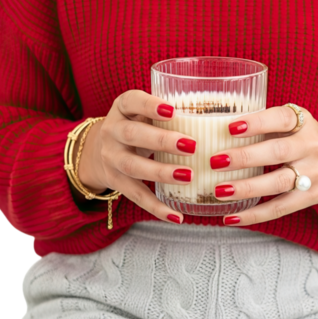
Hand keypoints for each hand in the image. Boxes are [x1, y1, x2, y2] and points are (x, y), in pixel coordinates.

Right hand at [77, 90, 195, 223]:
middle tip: (192, 146)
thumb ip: (170, 111)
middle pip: (132, 134)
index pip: (131, 101)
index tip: (172, 111)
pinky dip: (157, 207)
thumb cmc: (138, 124)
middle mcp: (111, 132)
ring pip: (133, 166)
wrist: (100, 149)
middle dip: (161, 141)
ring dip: (161, 172)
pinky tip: (177, 216)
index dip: (150, 106)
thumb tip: (217, 114)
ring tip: (189, 176)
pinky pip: (136, 196)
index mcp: (122, 108)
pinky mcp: (116, 182)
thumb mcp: (144, 112)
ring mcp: (111, 158)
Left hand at [211, 106, 317, 225]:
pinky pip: (280, 208)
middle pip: (278, 152)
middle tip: (217, 161)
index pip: (282, 119)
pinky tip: (232, 217)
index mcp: (305, 123)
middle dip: (245, 157)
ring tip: (220, 190)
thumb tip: (218, 129)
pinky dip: (254, 214)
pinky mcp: (310, 197)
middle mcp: (312, 148)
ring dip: (246, 188)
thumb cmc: (305, 138)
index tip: (231, 127)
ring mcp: (313, 175)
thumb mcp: (295, 122)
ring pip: (278, 183)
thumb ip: (267, 123)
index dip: (257, 122)